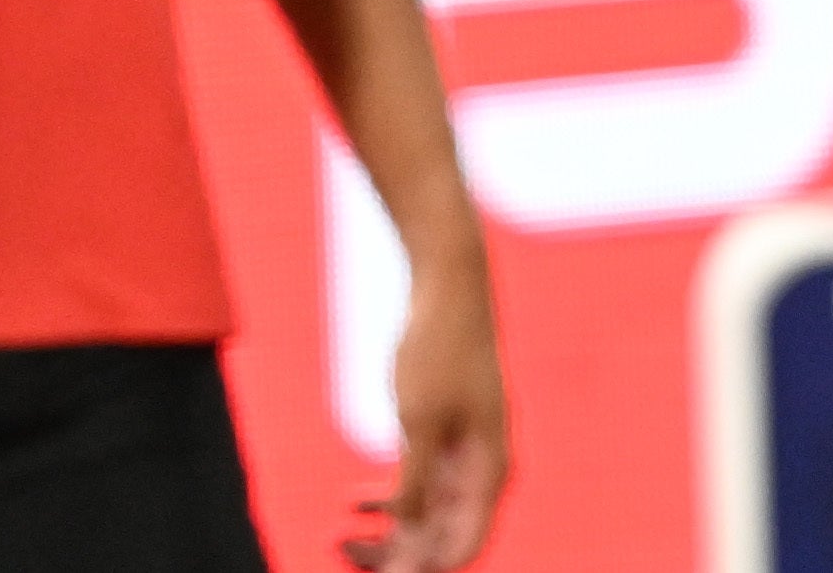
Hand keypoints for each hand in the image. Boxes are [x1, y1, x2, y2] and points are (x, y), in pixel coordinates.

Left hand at [348, 244, 509, 568]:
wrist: (447, 288)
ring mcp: (463, 454)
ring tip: (342, 541)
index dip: (426, 567)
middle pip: (444, 536)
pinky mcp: (443, 436)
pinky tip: (354, 504)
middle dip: (400, 556)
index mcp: (489, 473)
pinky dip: (390, 501)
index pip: (464, 545)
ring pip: (429, 515)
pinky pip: (420, 485)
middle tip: (345, 557)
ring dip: (391, 534)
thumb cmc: (437, 349)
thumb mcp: (419, 416)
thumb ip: (415, 476)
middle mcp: (482, 472)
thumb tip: (405, 525)